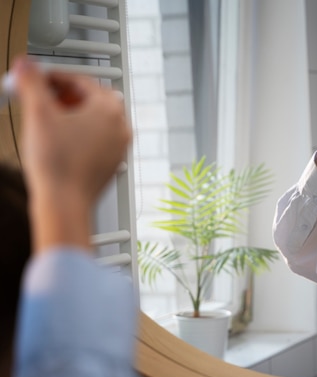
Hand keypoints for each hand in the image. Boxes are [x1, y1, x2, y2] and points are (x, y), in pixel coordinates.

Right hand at [12, 56, 130, 250]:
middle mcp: (120, 127)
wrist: (65, 203)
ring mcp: (119, 147)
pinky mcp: (112, 163)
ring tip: (49, 119)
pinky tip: (60, 142)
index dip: (53, 76)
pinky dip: (80, 134)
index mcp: (109, 109)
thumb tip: (27, 65)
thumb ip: (31, 82)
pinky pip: (97, 140)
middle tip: (42, 97)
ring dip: (72, 114)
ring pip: (96, 120)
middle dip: (65, 95)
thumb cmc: (57, 163)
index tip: (36, 79)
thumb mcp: (38, 113)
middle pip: (92, 98)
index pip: (82, 79)